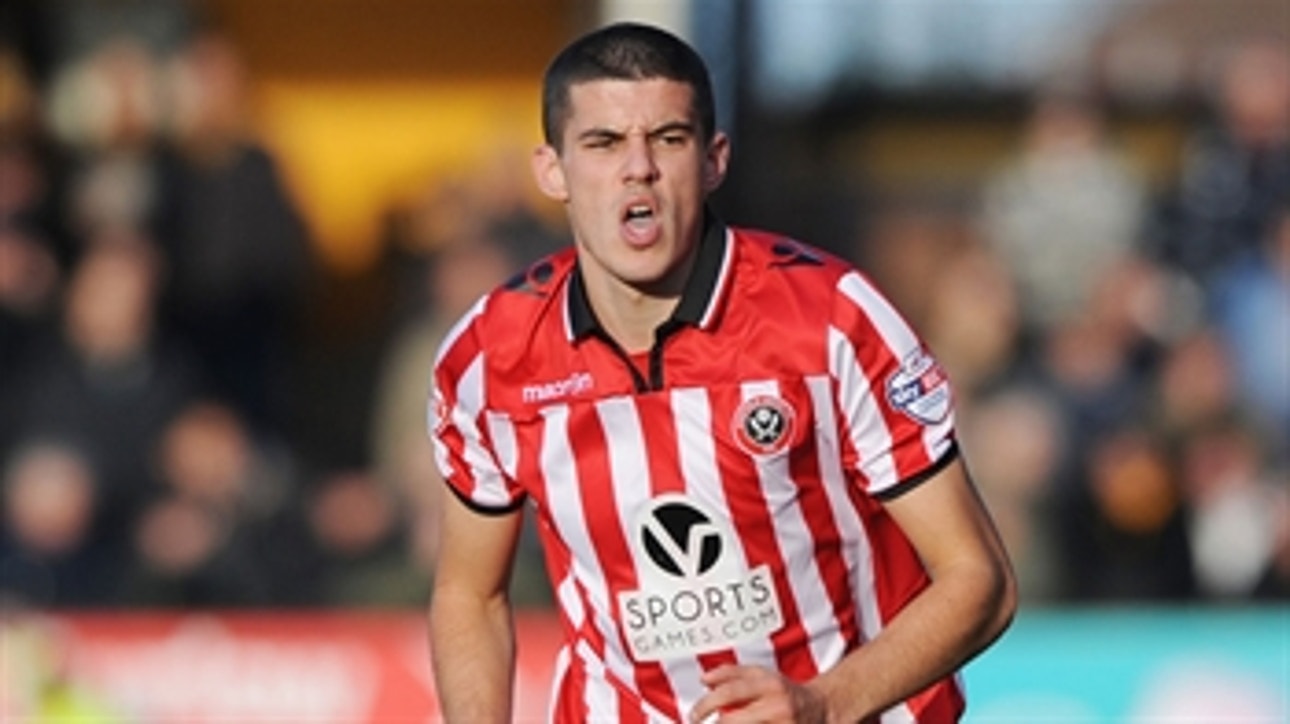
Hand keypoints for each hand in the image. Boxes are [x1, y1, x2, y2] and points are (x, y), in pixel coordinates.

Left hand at [689, 664, 829, 722]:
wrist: (821, 709)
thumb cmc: (785, 692)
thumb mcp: (762, 675)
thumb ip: (731, 673)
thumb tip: (704, 679)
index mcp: (770, 685)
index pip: (731, 692)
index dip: (706, 704)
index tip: (694, 714)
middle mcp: (778, 706)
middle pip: (733, 720)